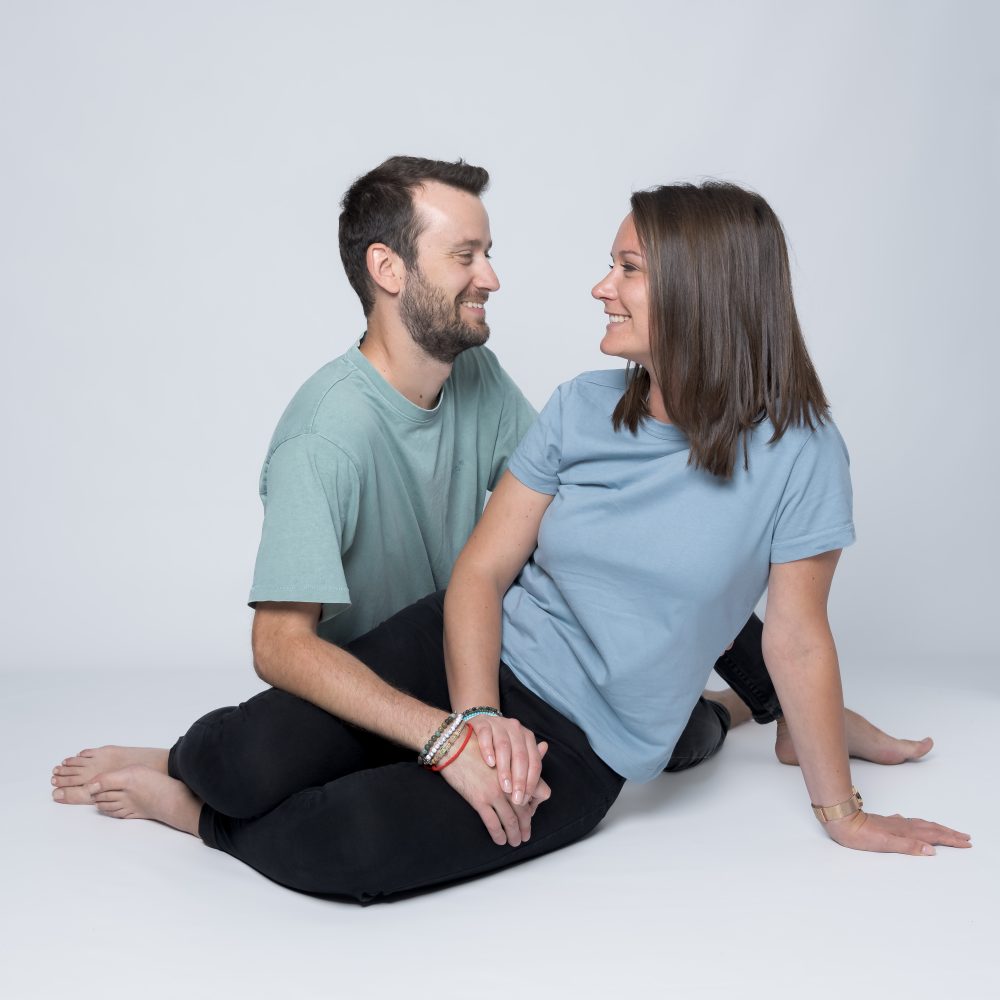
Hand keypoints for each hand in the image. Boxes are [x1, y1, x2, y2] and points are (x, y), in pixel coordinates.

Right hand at [440, 735, 551, 845]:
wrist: (453, 745)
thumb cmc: (476, 743)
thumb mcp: (502, 747)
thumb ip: (522, 755)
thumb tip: (545, 747)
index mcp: (518, 768)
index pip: (539, 791)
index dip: (535, 806)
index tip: (530, 815)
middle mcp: (509, 781)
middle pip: (524, 809)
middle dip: (525, 826)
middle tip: (525, 836)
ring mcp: (494, 792)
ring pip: (510, 819)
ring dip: (514, 833)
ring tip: (515, 841)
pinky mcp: (479, 799)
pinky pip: (492, 823)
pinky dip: (498, 834)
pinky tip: (500, 840)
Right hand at [472, 714, 547, 805]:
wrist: (473, 728)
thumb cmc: (496, 747)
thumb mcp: (515, 755)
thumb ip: (528, 769)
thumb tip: (545, 791)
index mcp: (526, 736)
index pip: (534, 761)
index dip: (531, 781)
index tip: (525, 799)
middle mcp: (514, 728)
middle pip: (521, 755)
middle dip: (520, 779)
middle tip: (516, 799)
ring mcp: (497, 724)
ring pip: (504, 746)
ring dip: (505, 769)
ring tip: (504, 788)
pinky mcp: (480, 723)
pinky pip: (486, 735)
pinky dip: (488, 749)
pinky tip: (489, 763)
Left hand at [824, 810, 971, 855]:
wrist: (841, 820)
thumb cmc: (859, 835)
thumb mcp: (885, 843)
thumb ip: (908, 846)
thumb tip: (932, 850)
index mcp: (904, 831)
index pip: (933, 835)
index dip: (950, 839)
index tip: (966, 843)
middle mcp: (901, 825)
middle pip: (931, 828)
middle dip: (949, 833)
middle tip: (965, 837)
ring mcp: (893, 823)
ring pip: (920, 825)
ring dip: (936, 828)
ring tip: (947, 831)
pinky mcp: (885, 823)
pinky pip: (908, 823)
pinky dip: (918, 826)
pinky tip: (911, 825)